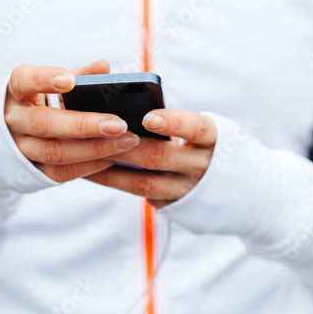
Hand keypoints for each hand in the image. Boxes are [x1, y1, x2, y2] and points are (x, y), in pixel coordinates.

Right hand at [4, 60, 141, 182]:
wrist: (16, 134)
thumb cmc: (44, 100)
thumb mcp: (56, 84)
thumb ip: (80, 75)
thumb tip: (103, 66)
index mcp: (16, 91)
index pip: (23, 81)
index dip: (44, 80)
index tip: (70, 81)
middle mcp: (13, 120)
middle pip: (43, 124)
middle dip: (84, 125)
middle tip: (119, 124)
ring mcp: (19, 148)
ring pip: (54, 152)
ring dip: (94, 149)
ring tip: (126, 141)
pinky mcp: (31, 171)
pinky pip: (60, 173)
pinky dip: (89, 166)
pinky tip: (113, 158)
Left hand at [86, 109, 217, 207]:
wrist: (228, 185)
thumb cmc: (202, 144)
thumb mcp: (199, 130)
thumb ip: (173, 121)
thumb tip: (125, 108)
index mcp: (212, 139)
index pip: (195, 128)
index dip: (173, 122)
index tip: (147, 118)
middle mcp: (202, 166)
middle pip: (160, 156)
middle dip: (126, 146)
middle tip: (97, 133)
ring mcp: (186, 190)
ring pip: (144, 182)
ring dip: (110, 168)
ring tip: (83, 154)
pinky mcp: (171, 205)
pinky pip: (138, 193)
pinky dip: (114, 181)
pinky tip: (90, 172)